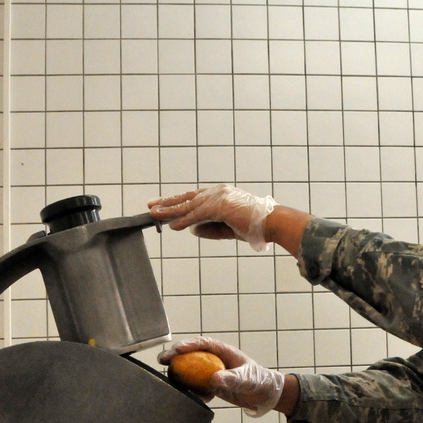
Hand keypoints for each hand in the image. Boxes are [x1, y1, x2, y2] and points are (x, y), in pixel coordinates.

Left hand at [148, 184, 276, 251]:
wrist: (271, 223)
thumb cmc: (254, 226)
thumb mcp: (227, 229)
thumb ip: (209, 229)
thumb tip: (192, 230)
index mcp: (220, 195)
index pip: (194, 198)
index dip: (177, 202)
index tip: (162, 205)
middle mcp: (217, 192)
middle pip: (187, 198)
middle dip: (168, 202)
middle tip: (150, 205)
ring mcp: (218, 198)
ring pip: (189, 205)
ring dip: (170, 210)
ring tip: (154, 214)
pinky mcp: (220, 207)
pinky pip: (198, 215)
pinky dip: (184, 220)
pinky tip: (173, 226)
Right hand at [158, 337, 284, 416]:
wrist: (264, 395)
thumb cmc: (259, 381)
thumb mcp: (247, 379)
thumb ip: (232, 378)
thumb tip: (214, 379)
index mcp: (223, 352)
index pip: (204, 344)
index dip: (189, 344)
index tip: (178, 349)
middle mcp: (214, 360)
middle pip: (191, 355)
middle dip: (175, 355)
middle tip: (162, 359)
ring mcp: (211, 372)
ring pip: (190, 370)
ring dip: (178, 373)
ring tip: (166, 376)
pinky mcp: (210, 386)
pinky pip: (196, 386)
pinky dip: (190, 390)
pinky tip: (187, 395)